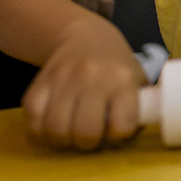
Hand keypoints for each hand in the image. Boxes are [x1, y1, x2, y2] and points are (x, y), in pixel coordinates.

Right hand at [22, 22, 146, 149]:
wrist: (83, 36)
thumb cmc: (115, 66)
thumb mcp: (137, 78)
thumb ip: (143, 105)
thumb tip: (148, 130)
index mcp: (122, 78)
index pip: (121, 125)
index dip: (119, 136)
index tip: (117, 130)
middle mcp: (92, 77)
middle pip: (85, 132)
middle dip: (88, 143)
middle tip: (91, 137)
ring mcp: (62, 80)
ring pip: (56, 130)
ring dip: (64, 141)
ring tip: (71, 133)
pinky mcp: (38, 85)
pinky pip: (32, 123)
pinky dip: (40, 133)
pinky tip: (52, 127)